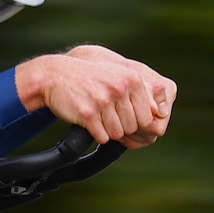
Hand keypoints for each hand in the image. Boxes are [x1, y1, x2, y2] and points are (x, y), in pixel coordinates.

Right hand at [17, 45, 176, 147]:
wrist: (56, 76)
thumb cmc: (89, 79)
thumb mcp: (117, 77)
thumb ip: (138, 92)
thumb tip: (157, 113)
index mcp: (132, 80)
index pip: (147, 116)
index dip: (136, 123)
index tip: (124, 120)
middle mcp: (119, 89)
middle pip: (132, 126)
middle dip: (121, 128)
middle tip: (108, 120)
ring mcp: (103, 101)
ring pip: (117, 134)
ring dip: (108, 132)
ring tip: (99, 120)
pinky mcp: (87, 113)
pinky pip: (101, 137)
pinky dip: (96, 135)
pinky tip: (89, 123)